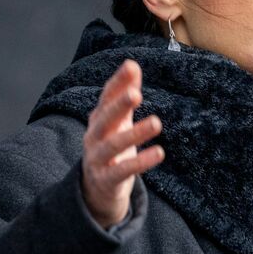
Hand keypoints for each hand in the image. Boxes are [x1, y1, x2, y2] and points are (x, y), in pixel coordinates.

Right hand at [81, 60, 163, 227]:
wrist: (95, 189)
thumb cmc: (110, 147)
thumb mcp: (118, 121)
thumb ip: (125, 94)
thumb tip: (132, 64)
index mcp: (98, 119)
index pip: (105, 97)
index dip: (118, 83)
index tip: (131, 66)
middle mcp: (94, 136)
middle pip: (104, 119)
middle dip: (118, 106)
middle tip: (136, 94)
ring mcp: (97, 159)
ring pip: (113, 145)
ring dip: (135, 134)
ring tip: (157, 123)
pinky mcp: (106, 179)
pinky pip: (122, 171)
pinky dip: (140, 162)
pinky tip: (159, 152)